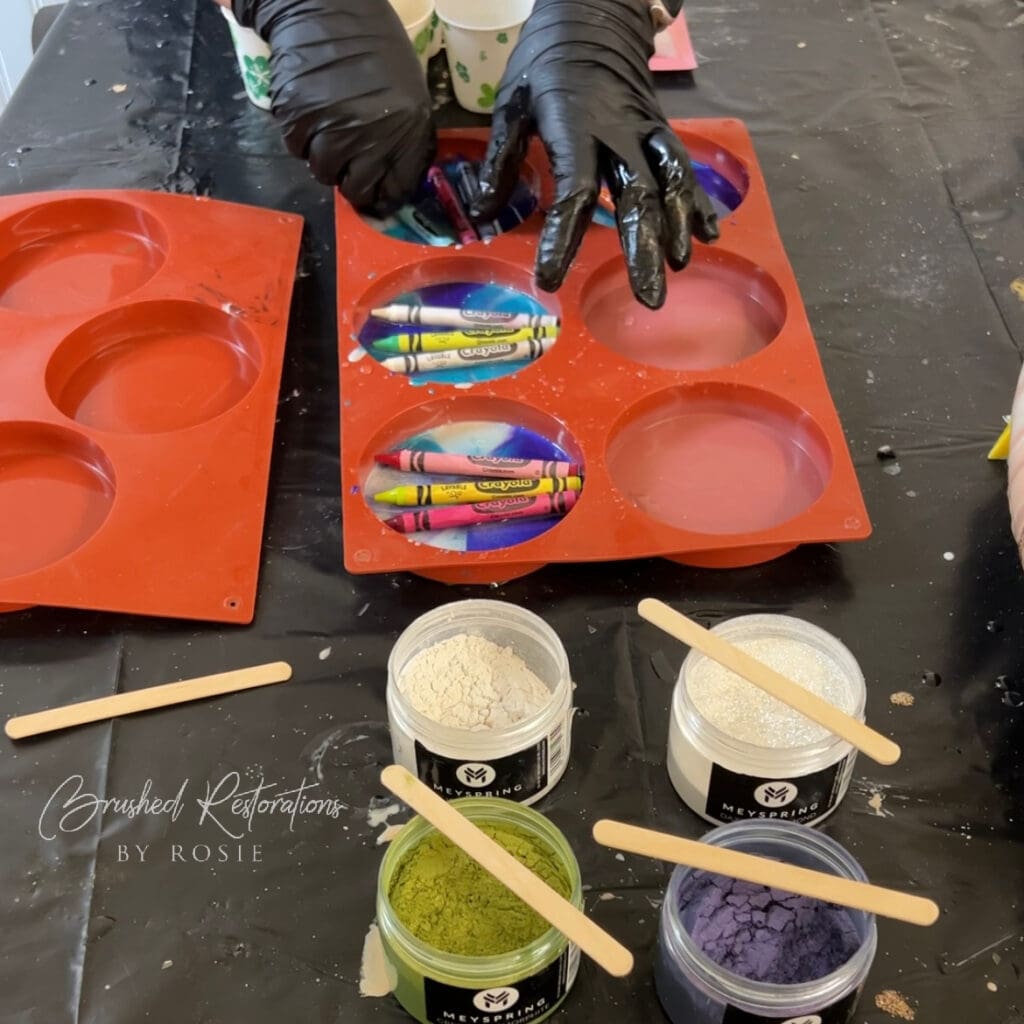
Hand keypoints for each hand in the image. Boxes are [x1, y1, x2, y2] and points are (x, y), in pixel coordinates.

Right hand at [232, 0, 435, 215]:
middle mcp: (372, 135)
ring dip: (323, 158)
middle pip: (357, 189)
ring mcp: (333, 127)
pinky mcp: (299, 116)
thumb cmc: (373, 44)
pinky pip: (296, 148)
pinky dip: (300, 138)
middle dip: (350, 179)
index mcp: (408, 128)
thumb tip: (393, 179)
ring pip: (323, 172)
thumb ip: (404, 136)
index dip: (384, 193)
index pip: (397, 188)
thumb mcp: (408, 90)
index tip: (376, 190)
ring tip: (327, 129)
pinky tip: (309, 112)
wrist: (326, 3)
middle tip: (346, 159)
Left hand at [473, 0, 718, 308]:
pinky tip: (708, 234)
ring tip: (678, 267)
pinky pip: (684, 169)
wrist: (595, 11)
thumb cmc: (545, 62)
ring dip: (677, 229)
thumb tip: (482, 212)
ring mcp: (646, 132)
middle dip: (644, 250)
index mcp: (575, 127)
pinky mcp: (661, 131)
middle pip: (638, 198)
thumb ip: (501, 158)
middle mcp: (619, 133)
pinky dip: (697, 202)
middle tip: (648, 298)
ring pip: (671, 184)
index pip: (574, 193)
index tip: (550, 280)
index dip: (563, 239)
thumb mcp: (511, 101)